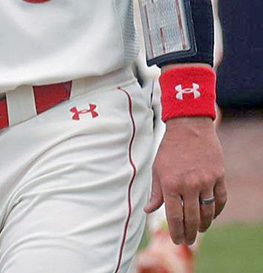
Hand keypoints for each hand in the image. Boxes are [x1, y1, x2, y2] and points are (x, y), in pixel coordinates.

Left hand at [146, 116, 226, 244]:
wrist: (189, 128)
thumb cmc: (169, 149)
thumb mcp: (157, 169)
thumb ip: (155, 192)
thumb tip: (148, 210)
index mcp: (170, 184)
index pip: (174, 217)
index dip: (176, 232)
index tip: (177, 241)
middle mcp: (189, 185)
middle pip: (192, 218)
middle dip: (190, 233)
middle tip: (188, 241)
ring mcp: (206, 181)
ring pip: (208, 212)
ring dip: (204, 224)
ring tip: (199, 230)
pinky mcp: (219, 177)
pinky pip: (220, 200)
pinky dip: (217, 211)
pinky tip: (211, 216)